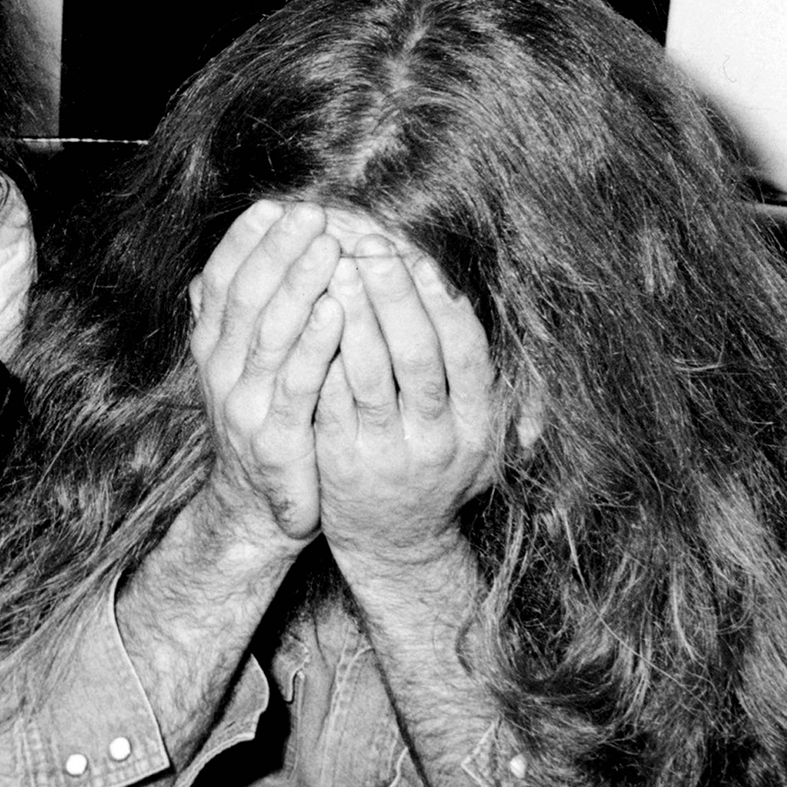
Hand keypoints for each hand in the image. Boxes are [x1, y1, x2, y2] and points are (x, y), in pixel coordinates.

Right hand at [188, 201, 344, 552]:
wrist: (258, 507)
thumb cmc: (261, 423)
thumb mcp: (237, 369)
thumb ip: (232, 320)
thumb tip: (215, 265)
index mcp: (210, 348)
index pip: (221, 281)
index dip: (245, 241)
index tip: (274, 205)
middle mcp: (220, 370)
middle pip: (246, 297)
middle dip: (278, 249)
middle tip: (310, 211)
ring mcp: (244, 403)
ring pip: (270, 331)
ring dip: (299, 283)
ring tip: (327, 243)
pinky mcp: (275, 435)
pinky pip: (297, 382)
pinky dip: (315, 343)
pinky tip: (336, 310)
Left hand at [315, 238, 499, 568]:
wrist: (395, 542)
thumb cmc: (435, 464)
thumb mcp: (474, 430)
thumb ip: (476, 374)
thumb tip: (454, 291)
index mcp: (477, 424)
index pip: (465, 350)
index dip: (441, 301)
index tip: (418, 257)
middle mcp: (437, 440)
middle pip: (416, 355)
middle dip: (392, 295)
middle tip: (371, 245)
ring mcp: (388, 453)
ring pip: (369, 375)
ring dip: (352, 316)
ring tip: (335, 267)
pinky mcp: (341, 461)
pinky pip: (330, 399)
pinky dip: (322, 355)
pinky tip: (308, 315)